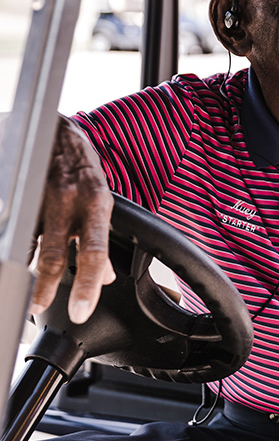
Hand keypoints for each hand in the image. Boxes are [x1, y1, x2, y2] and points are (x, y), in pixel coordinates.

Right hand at [29, 117, 114, 323]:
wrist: (54, 128)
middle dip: (45, 288)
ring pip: (28, 246)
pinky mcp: (19, 195)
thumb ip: (99, 237)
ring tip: (20, 291)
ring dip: (24, 272)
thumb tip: (104, 276)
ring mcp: (39, 199)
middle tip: (38, 310)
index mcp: (95, 205)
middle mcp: (67, 203)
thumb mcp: (101, 199)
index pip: (95, 252)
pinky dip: (13, 247)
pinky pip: (12, 229)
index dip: (88, 285)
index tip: (81, 312)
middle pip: (53, 255)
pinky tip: (13, 260)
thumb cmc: (81, 167)